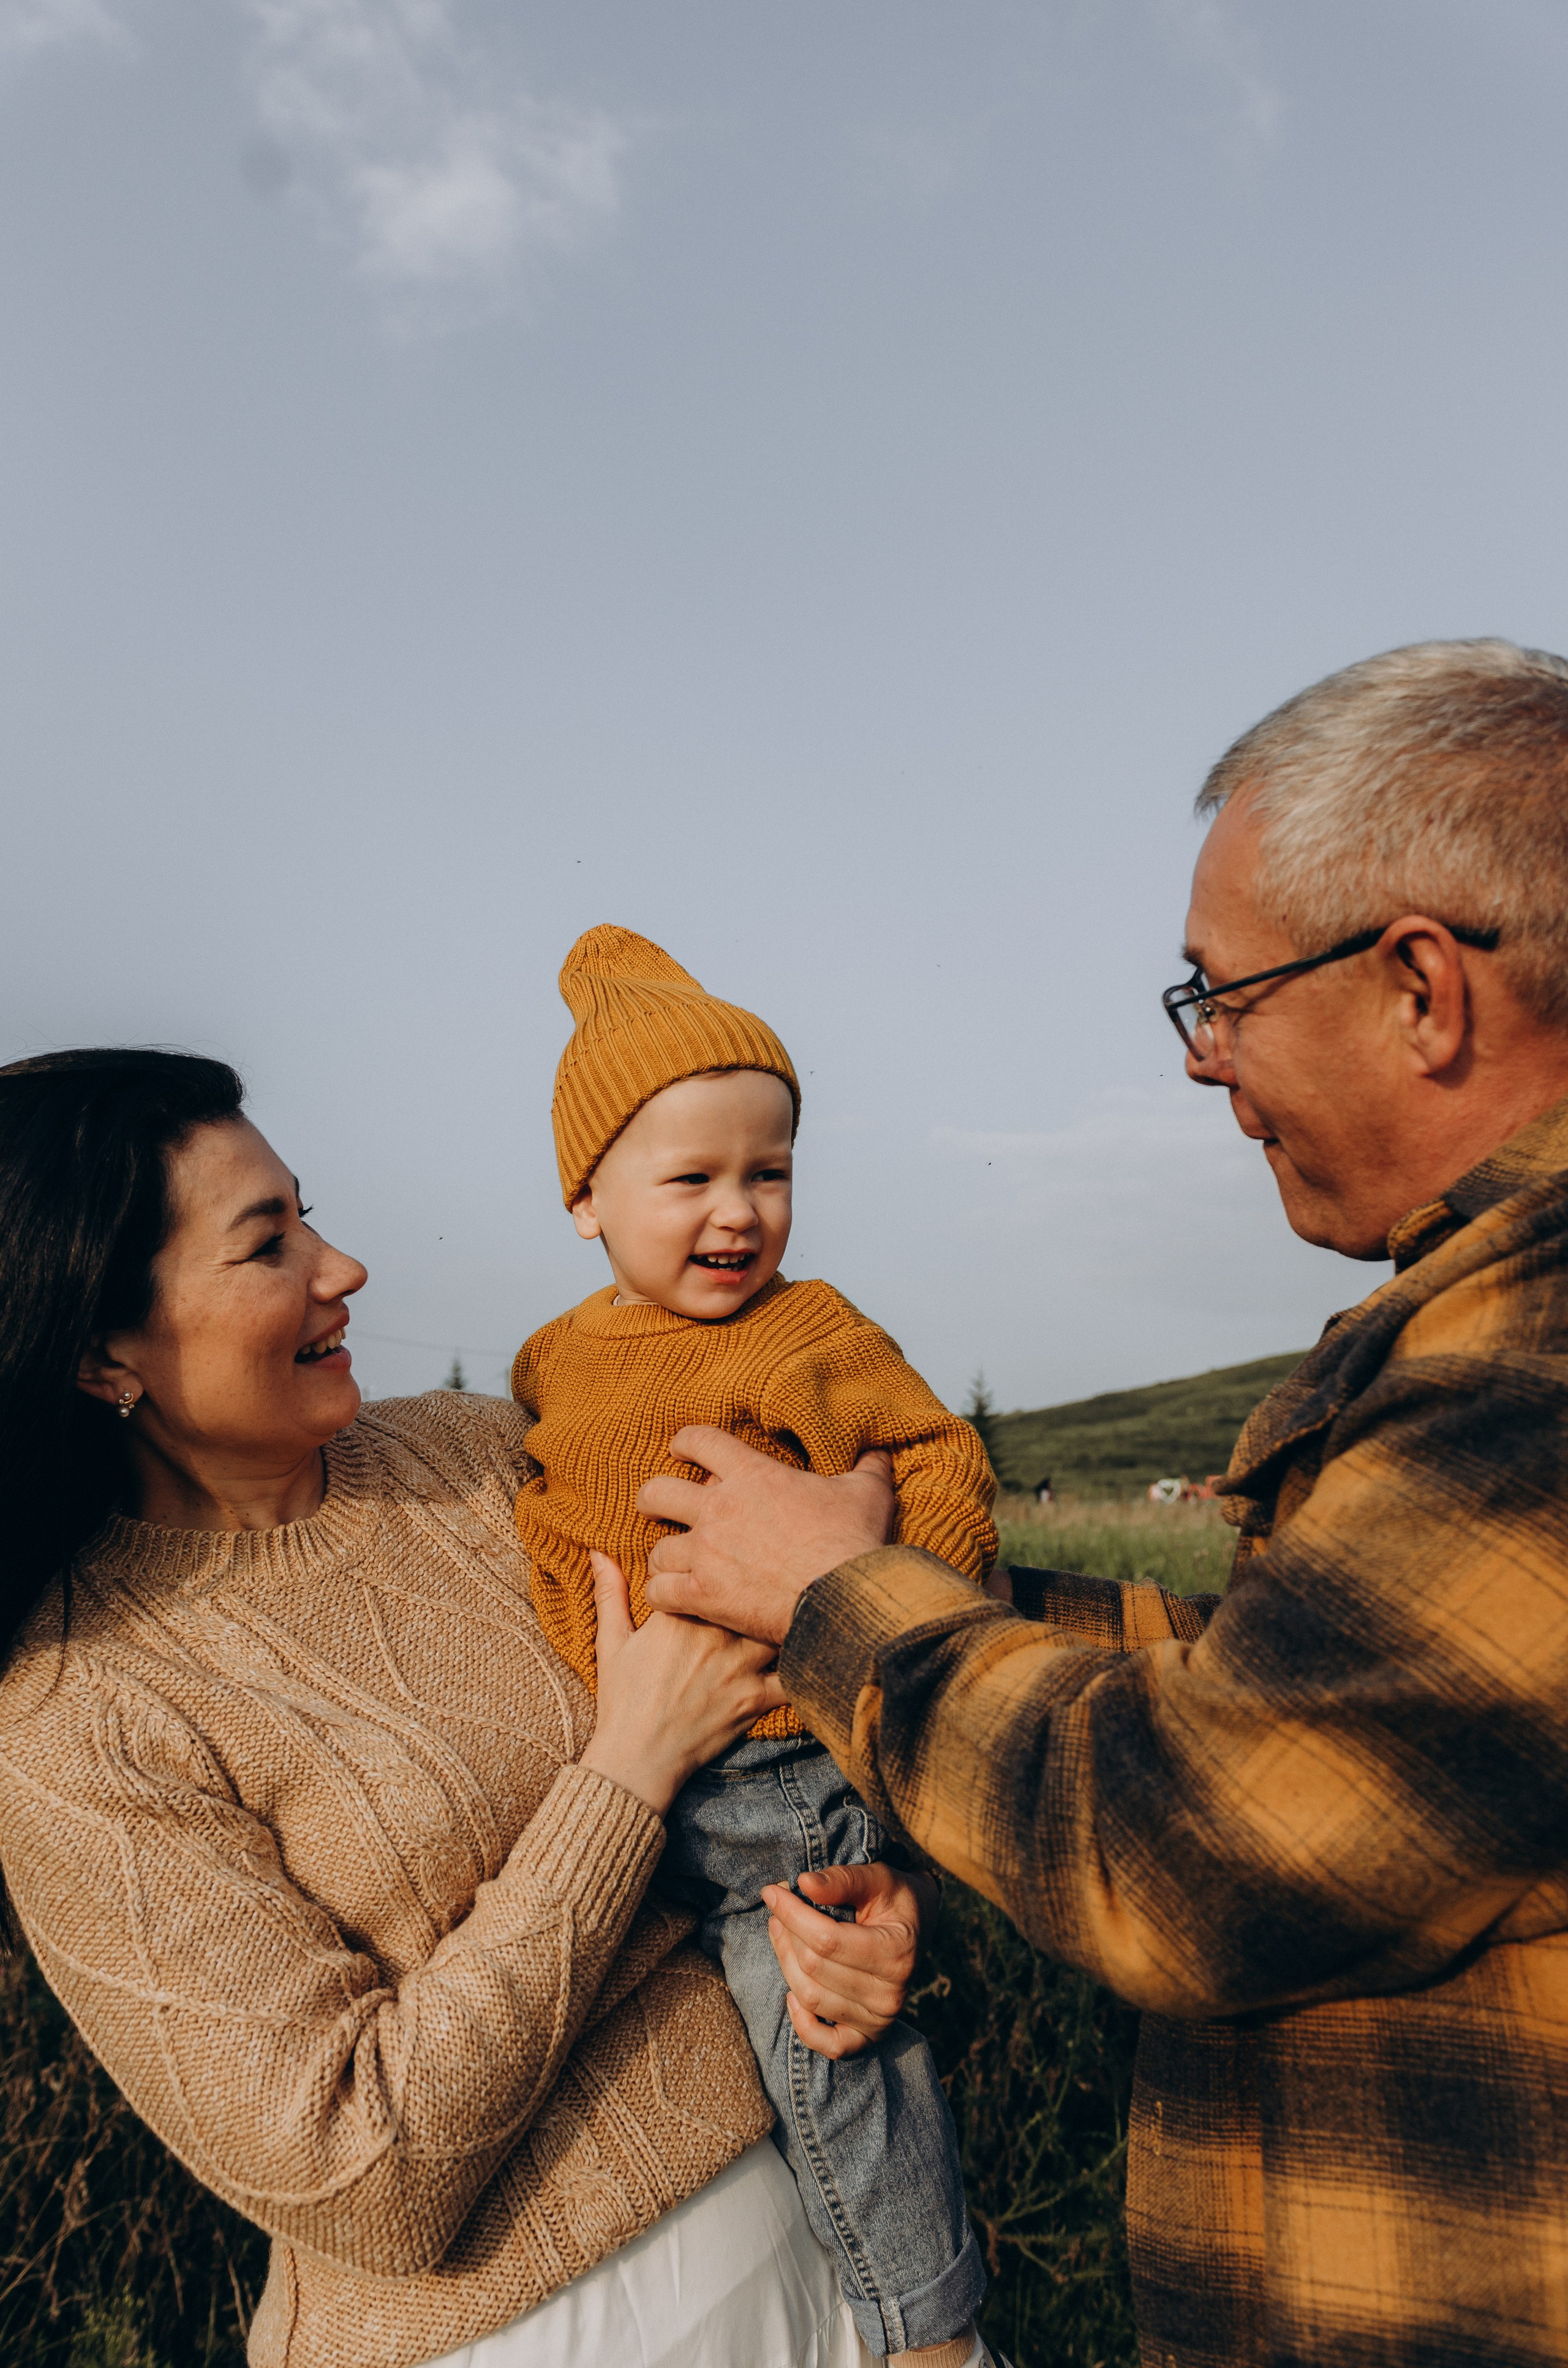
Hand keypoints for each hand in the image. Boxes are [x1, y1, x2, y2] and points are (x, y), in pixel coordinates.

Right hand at [578, 1554, 784, 1816]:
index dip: (726, 1565)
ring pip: (778, 1626)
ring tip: (794, 1609)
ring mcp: (738, 1666)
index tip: (733, 1563)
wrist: (636, 1760)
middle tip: (775, 1577)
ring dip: (785, 1618)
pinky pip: (793, 1677)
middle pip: (753, 1593)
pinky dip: (806, 1666)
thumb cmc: (622, 1700)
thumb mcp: (611, 1642)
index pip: (714, 1572)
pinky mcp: (754, 1699)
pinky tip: (814, 1654)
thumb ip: (610, 1592)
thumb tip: (598, 1551)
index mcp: (679, 1614)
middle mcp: (713, 1633)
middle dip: (763, 1586)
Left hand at [640, 1427, 894, 1644]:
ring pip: (657, 1549)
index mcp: (752, 1474)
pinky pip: (660, 1592)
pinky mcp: (704, 1595)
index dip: (684, 1443)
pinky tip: (671, 1598)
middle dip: (651, 1498)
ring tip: (669, 1563)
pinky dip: (662, 1595)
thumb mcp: (867, 1493)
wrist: (845, 1598)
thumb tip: (880, 1450)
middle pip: (658, 1491)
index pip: (700, 1441)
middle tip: (654, 1505)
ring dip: (663, 1556)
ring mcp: (707, 1553)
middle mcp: (720, 1509)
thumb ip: (868, 1467)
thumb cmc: (855, 1542)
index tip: (679, 1451)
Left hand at [763, 1862, 938, 2058]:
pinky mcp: (868, 2037)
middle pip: (813, 1968)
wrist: (917, 1926)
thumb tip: (804, 1883)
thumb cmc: (896, 1899)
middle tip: (777, 1908)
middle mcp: (890, 1995)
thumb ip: (844, 1879)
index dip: (792, 1914)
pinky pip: (829, 2045)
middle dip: (787, 1932)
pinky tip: (792, 1995)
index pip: (827, 1939)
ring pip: (810, 1997)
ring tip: (781, 1932)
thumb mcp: (879, 1877)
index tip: (772, 1891)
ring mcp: (879, 2020)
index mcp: (896, 1953)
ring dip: (786, 1962)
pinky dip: (803, 2024)